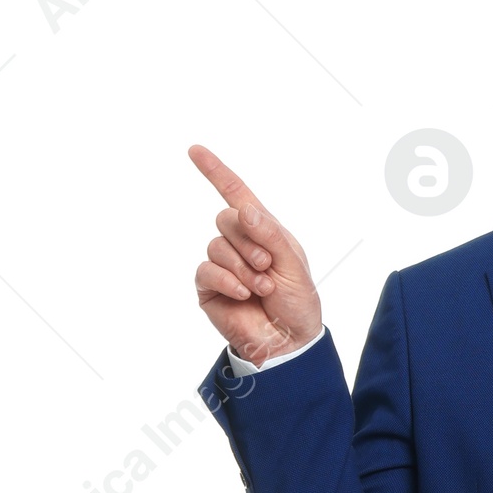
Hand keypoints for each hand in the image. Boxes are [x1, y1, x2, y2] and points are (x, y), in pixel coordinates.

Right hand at [188, 143, 321, 365]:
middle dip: (249, 242)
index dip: (216, 171)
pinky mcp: (209, 287)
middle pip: (225, 219)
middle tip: (267, 267)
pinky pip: (207, 270)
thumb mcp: (293, 265)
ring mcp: (222, 265)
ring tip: (262, 287)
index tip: (195, 150)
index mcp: (263, 231)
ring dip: (242, 267)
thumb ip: (270, 235)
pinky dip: (227, 281)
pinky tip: (244, 294)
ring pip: (216, 246)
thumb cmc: (296, 303)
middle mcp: (240, 243)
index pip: (235, 194)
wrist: (288, 342)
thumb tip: (244, 209)